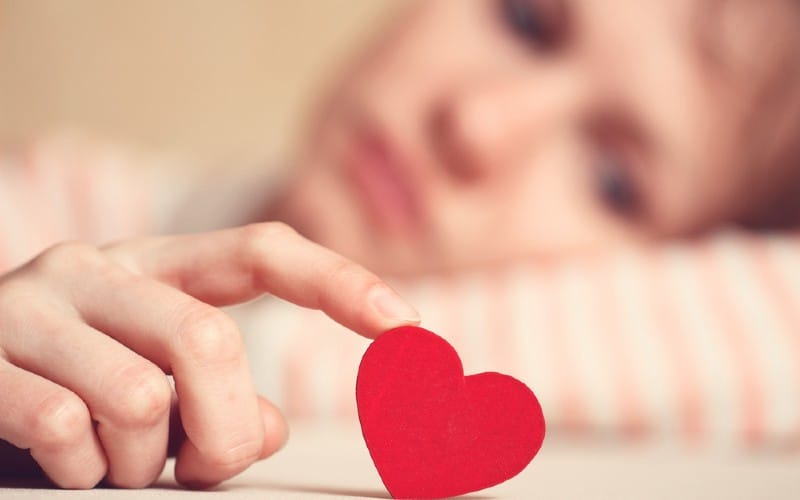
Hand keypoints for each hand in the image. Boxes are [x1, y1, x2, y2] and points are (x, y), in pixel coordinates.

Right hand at [0, 222, 418, 488]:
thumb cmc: (69, 386)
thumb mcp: (154, 380)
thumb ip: (220, 394)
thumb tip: (267, 428)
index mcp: (158, 267)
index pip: (263, 251)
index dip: (340, 282)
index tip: (410, 327)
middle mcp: (100, 268)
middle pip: (210, 341)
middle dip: (222, 430)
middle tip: (197, 467)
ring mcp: (36, 305)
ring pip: (141, 399)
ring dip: (141, 463)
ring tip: (112, 462)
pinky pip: (64, 430)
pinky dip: (80, 472)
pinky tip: (61, 463)